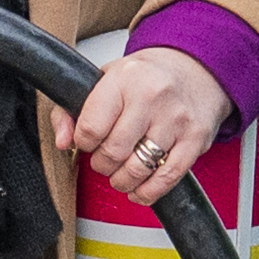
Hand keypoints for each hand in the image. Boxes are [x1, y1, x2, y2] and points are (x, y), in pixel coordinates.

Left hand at [63, 44, 234, 211]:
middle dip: (102, 164)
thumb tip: (62, 142)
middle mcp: (152, 96)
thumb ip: (71, 110)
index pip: (91, 127)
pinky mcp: (196, 139)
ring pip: (138, 169)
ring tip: (120, 174)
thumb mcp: (103, 80)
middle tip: (105, 159)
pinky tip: (140, 189)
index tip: (89, 141)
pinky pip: (167, 178)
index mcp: (124, 79)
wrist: (194, 66)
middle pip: (113, 152)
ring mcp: (176, 119)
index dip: (84, 143)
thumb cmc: (145, 77)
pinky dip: (148, 192)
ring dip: (122, 181)